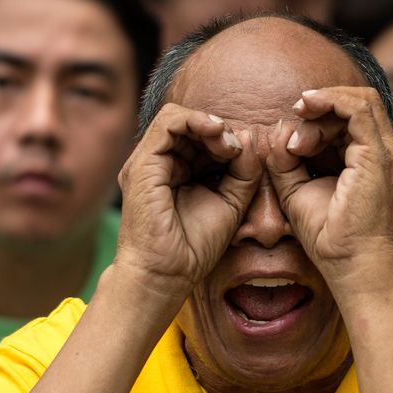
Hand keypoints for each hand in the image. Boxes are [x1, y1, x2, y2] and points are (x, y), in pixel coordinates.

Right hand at [115, 104, 261, 300]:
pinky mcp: (142, 164)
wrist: (167, 274)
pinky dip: (195, 121)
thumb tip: (250, 138)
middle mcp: (159, 164)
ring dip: (210, 125)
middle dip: (220, 131)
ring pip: (178, 119)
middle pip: (190, 126)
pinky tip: (218, 134)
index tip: (247, 156)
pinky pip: (167, 123)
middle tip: (240, 149)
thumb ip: (243, 171)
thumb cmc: (195, 245)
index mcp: (177, 172)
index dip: (227, 139)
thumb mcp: (231, 202)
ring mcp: (148, 162)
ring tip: (229, 144)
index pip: (200, 139)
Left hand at [266, 87, 392, 294]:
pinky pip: (359, 110)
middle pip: (360, 105)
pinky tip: (306, 111)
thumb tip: (276, 132)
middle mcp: (389, 155)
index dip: (323, 114)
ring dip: (324, 105)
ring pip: (361, 102)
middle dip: (324, 106)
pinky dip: (331, 103)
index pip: (355, 119)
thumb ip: (286, 161)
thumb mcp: (298, 191)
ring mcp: (389, 154)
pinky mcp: (379, 157)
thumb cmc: (330, 239)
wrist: (353, 267)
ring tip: (299, 123)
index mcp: (375, 163)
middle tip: (295, 119)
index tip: (293, 133)